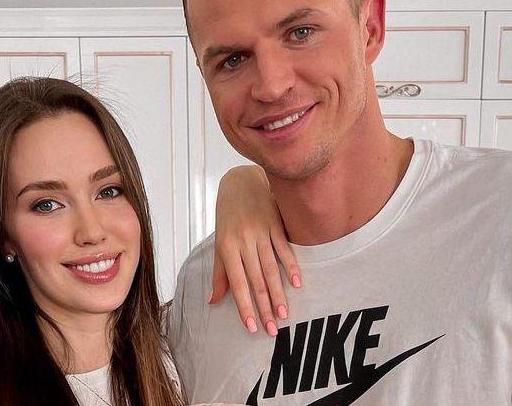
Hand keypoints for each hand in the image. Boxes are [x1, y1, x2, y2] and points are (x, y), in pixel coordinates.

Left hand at [211, 165, 301, 336]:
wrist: (241, 181)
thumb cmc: (228, 216)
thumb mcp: (219, 242)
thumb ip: (220, 273)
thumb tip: (214, 301)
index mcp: (227, 247)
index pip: (237, 283)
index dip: (244, 306)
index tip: (252, 327)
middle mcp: (243, 241)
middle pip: (256, 280)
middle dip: (263, 307)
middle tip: (272, 330)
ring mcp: (261, 232)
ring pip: (271, 268)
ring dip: (278, 293)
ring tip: (284, 314)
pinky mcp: (276, 224)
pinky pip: (284, 248)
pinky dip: (291, 266)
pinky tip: (297, 283)